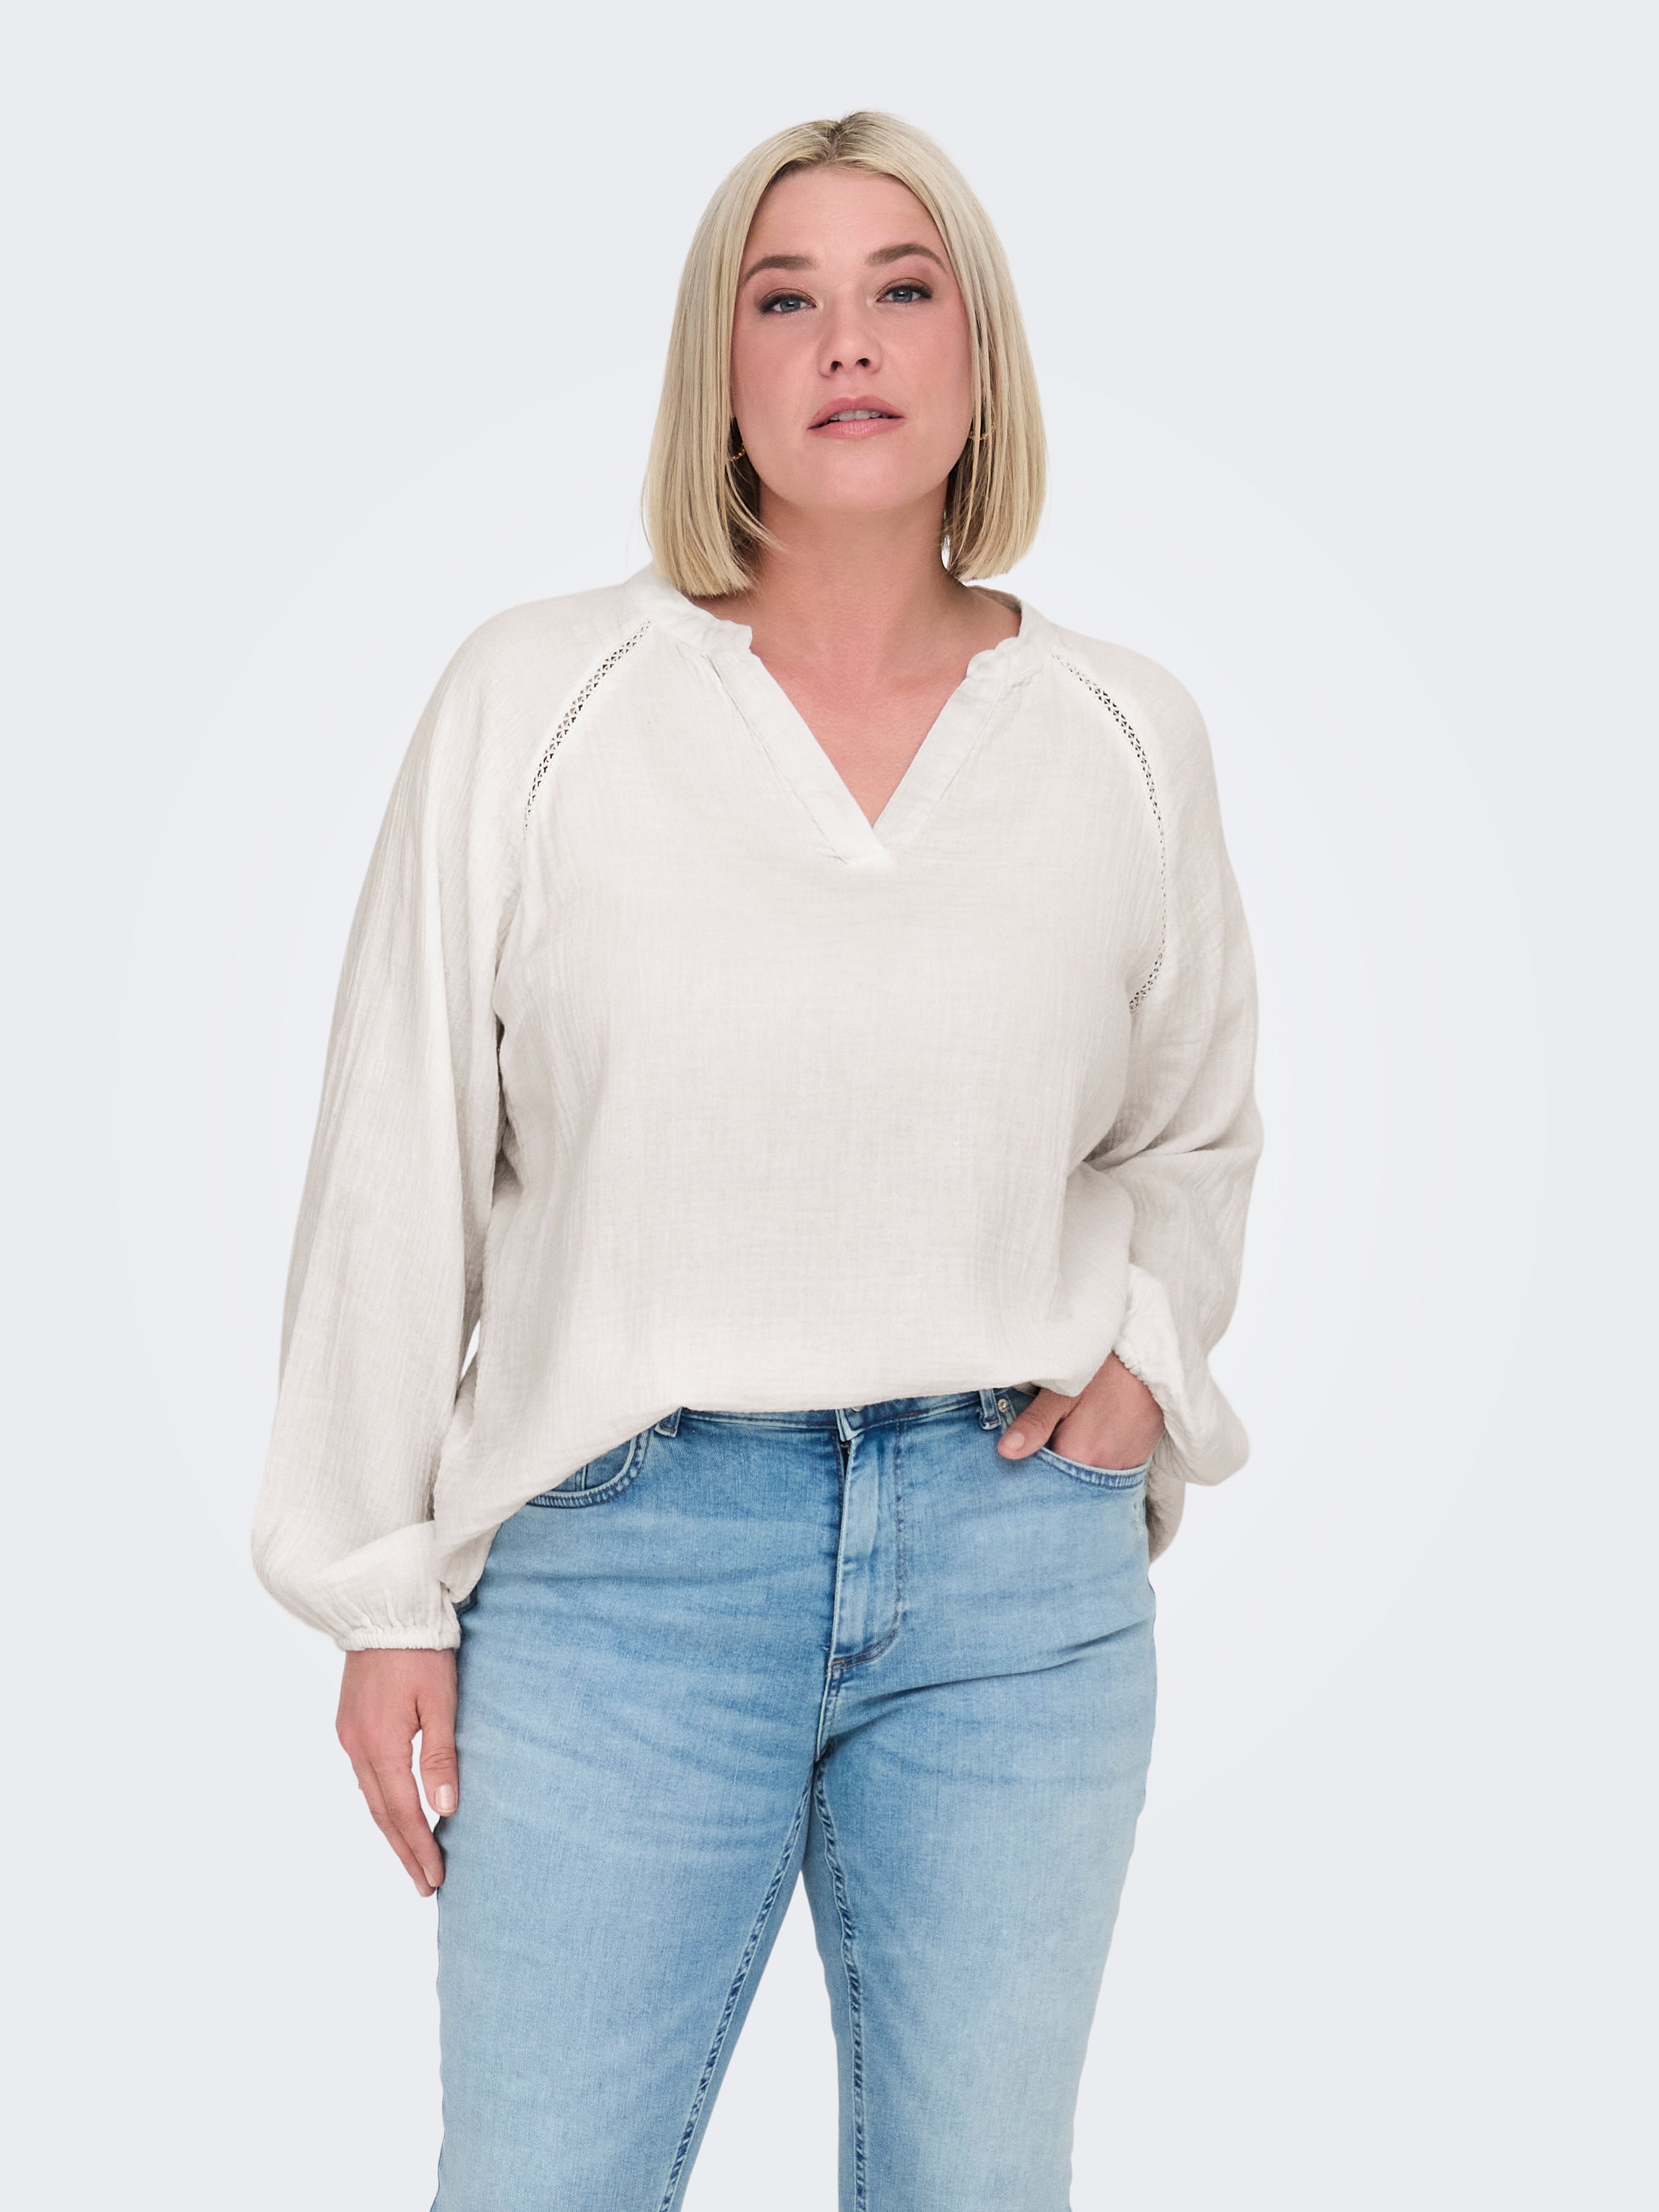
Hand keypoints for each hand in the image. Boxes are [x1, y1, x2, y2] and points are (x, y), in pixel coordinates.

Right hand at [336, 1648, 457, 1895]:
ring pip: (371, 1797)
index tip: (435, 1878)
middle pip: (381, 1813)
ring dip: (392, 1830)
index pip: (402, 1812)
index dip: (420, 1848)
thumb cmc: (419, 1650)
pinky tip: (394, 1813)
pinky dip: (381, 1803)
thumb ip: (440, 1755)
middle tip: (424, 1885)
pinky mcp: (349, 1723)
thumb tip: (444, 1808)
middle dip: (404, 1851)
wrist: (383, 1608)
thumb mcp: (440, 1700)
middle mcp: (357, 1746)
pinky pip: (365, 1776)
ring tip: (413, 1859)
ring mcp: (349, 1735)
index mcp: (380, 1745)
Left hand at [995, 1352, 1164, 1470]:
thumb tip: (1005, 1452)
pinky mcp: (1135, 1463)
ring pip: (1084, 1477)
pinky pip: (1106, 1473)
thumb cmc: (1107, 1371)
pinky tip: (1090, 1436)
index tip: (1021, 1445)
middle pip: (1063, 1480)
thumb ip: (1035, 1423)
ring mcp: (1122, 1470)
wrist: (1153, 1362)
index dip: (1028, 1461)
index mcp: (1078, 1456)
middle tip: (1046, 1433)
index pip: (1040, 1476)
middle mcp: (1102, 1472)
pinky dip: (1094, 1460)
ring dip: (1072, 1462)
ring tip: (1071, 1432)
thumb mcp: (1063, 1391)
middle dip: (1049, 1464)